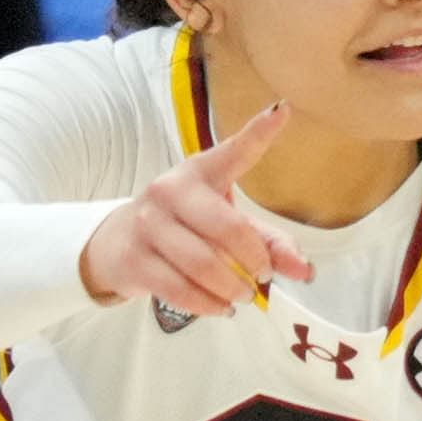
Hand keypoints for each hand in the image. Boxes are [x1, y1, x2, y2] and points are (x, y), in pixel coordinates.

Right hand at [76, 92, 314, 309]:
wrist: (116, 243)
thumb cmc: (183, 228)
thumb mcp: (224, 226)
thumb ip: (268, 244)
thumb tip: (305, 272)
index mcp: (199, 172)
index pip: (233, 152)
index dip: (258, 133)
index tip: (283, 112)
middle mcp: (170, 190)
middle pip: (226, 227)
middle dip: (254, 258)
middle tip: (264, 275)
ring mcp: (148, 224)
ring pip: (203, 264)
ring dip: (232, 288)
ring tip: (243, 296)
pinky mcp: (134, 258)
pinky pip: (180, 289)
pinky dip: (208, 304)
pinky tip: (220, 308)